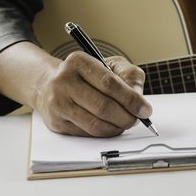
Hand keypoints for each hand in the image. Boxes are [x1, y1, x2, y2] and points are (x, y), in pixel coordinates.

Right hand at [33, 52, 150, 136]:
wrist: (50, 84)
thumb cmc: (87, 75)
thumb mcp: (110, 65)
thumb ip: (130, 77)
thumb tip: (139, 101)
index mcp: (79, 62)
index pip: (109, 83)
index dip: (131, 99)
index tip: (145, 109)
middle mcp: (64, 81)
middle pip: (103, 106)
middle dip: (126, 116)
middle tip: (138, 119)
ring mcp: (58, 103)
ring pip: (95, 124)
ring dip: (117, 127)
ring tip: (127, 123)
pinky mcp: (56, 122)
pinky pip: (87, 133)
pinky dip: (105, 132)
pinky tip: (112, 126)